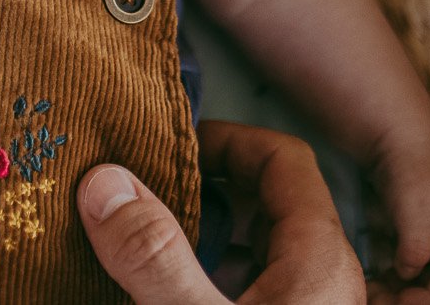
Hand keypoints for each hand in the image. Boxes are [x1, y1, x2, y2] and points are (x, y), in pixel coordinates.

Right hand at [78, 120, 362, 302]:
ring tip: (140, 240)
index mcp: (321, 258)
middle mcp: (324, 282)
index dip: (228, 139)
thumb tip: (105, 181)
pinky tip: (158, 291)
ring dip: (201, 241)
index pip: (285, 159)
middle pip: (268, 205)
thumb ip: (155, 256)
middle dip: (205, 190)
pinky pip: (246, 292)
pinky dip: (204, 281)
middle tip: (142, 192)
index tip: (171, 146)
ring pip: (255, 256)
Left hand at [362, 139, 429, 304]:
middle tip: (377, 301)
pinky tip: (364, 273)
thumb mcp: (415, 211)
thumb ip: (416, 249)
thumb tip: (406, 275)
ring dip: (391, 287)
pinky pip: (394, 258)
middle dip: (406, 296)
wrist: (391, 135)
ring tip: (367, 292)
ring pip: (410, 273)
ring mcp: (420, 231)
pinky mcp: (399, 226)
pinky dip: (382, 271)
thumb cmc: (409, 171)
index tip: (401, 301)